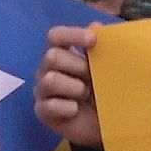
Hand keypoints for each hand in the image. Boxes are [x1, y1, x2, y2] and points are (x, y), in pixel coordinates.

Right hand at [35, 24, 103, 147]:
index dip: (72, 35)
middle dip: (77, 66)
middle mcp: (48, 69)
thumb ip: (102, 48)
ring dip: (75, 88)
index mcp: (63, 54)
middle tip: (92, 78)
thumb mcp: (108, 70)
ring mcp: (43, 90)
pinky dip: (68, 108)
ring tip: (86, 96)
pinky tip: (76, 110)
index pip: (56, 36)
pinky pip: (50, 105)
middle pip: (52, 56)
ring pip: (50, 80)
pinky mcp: (42, 111)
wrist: (104, 125)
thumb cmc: (103, 92)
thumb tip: (96, 25)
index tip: (93, 40)